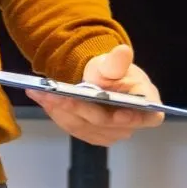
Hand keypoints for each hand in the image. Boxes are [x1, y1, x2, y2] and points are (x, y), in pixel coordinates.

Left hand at [32, 43, 163, 145]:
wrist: (99, 80)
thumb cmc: (113, 72)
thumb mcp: (114, 63)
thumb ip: (117, 62)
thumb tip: (123, 51)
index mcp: (147, 106)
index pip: (146, 117)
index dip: (132, 118)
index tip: (116, 115)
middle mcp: (131, 124)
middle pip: (104, 122)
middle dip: (76, 107)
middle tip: (51, 94)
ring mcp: (111, 133)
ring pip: (83, 126)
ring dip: (59, 110)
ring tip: (38, 93)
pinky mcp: (92, 136)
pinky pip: (72, 127)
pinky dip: (56, 112)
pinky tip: (42, 98)